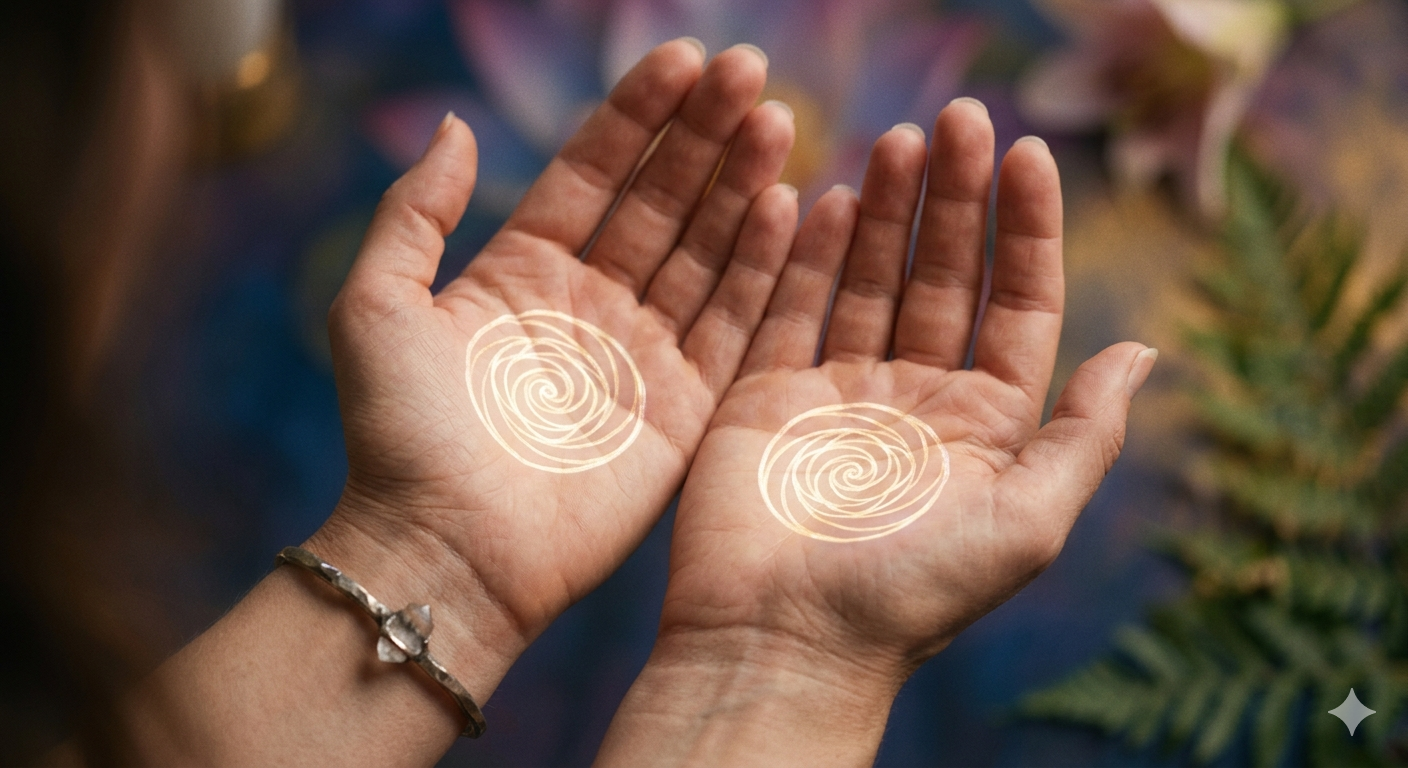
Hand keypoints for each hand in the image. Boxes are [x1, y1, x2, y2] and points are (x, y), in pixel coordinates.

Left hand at [311, 39, 796, 702]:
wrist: (443, 553)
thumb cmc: (398, 436)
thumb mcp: (378, 305)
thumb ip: (416, 212)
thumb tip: (456, 124)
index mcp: (524, 272)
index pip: (594, 173)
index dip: (638, 114)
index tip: (684, 55)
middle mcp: (592, 304)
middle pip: (663, 201)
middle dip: (705, 135)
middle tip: (751, 71)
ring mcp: (642, 355)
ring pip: (706, 253)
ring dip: (743, 186)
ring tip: (776, 121)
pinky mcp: (682, 410)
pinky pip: (732, 326)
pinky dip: (762, 269)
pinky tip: (789, 207)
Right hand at [598, 101, 1155, 765]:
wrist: (781, 641)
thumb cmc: (910, 595)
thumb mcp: (1026, 520)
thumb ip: (1086, 434)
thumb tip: (1145, 350)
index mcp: (987, 424)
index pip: (1016, 303)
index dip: (1026, 229)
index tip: (1028, 155)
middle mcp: (917, 397)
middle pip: (942, 275)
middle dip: (954, 199)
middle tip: (956, 119)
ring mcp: (839, 389)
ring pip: (869, 278)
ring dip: (884, 209)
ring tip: (898, 140)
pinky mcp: (767, 393)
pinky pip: (790, 307)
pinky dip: (806, 254)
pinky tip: (823, 197)